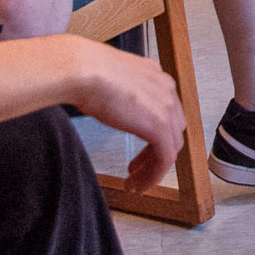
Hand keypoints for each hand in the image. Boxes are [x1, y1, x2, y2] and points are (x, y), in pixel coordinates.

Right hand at [64, 39, 186, 191]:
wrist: (83, 70)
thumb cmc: (86, 72)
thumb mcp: (110, 81)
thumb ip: (119, 93)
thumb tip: (109, 102)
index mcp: (155, 76)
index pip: (165, 111)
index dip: (155, 134)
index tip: (142, 149)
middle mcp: (166, 89)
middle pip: (171, 130)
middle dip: (154, 153)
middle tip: (138, 169)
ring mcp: (166, 107)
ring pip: (170, 147)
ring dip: (153, 168)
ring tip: (137, 182)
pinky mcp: (159, 126)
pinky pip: (165, 158)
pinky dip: (154, 174)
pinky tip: (140, 184)